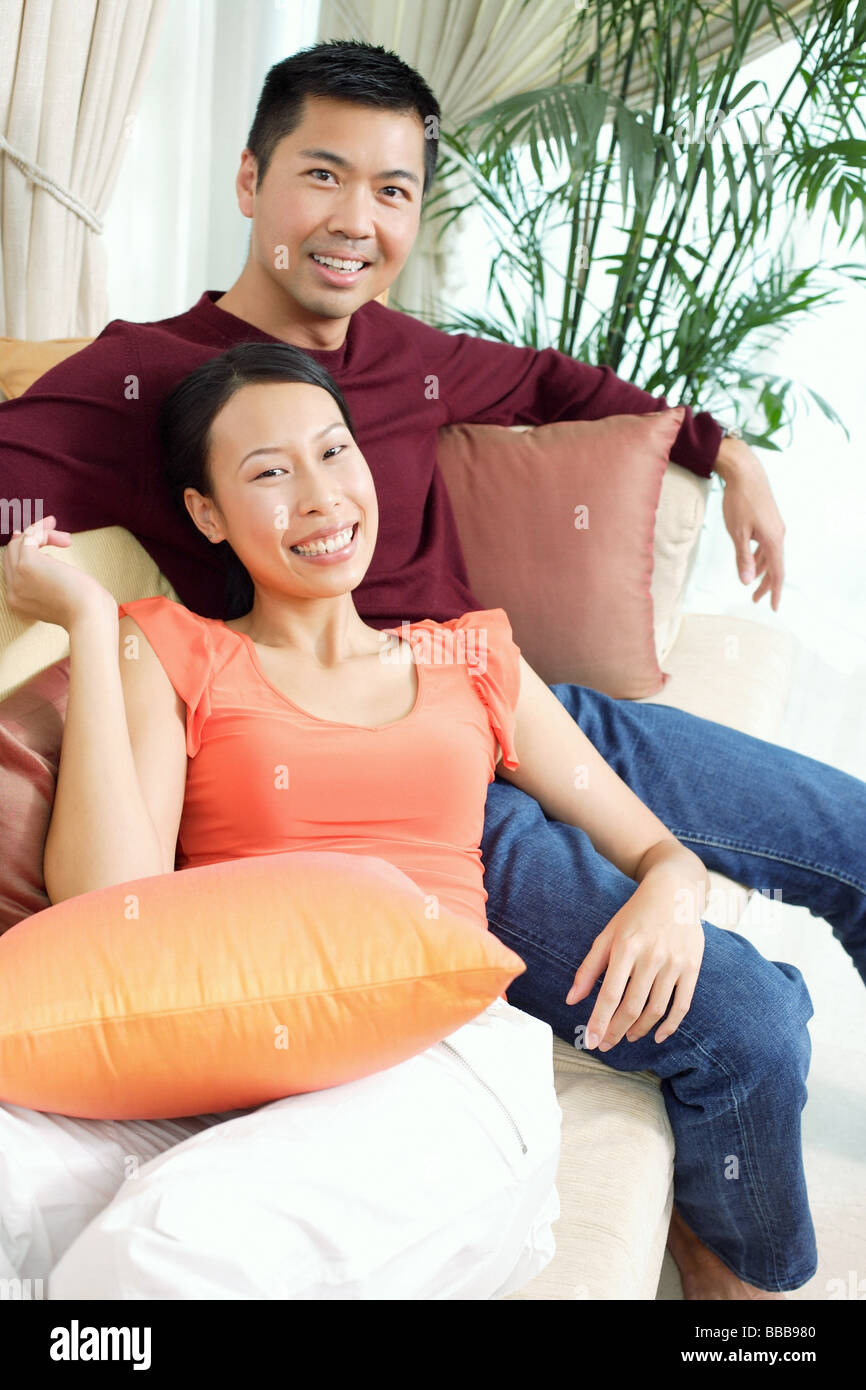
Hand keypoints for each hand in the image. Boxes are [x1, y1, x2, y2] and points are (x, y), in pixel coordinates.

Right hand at [3, 515, 114, 630]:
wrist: (89, 616)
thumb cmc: (86, 609)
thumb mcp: (61, 596)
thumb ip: (48, 582)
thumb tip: (48, 559)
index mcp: (18, 601)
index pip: (12, 568)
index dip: (23, 550)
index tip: (37, 538)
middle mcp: (13, 590)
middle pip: (12, 553)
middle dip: (31, 536)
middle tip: (52, 525)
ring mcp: (17, 577)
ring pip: (19, 542)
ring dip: (43, 533)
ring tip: (66, 539)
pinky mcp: (27, 564)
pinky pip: (30, 537)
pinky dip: (46, 532)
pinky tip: (65, 540)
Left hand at [566, 869, 704, 1048]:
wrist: (674, 892)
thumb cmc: (635, 915)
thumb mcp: (607, 935)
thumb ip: (589, 968)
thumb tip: (571, 1000)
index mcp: (626, 947)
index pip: (610, 994)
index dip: (600, 1021)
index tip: (592, 1040)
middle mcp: (651, 956)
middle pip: (632, 1007)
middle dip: (616, 1031)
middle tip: (606, 1044)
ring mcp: (674, 963)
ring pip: (656, 1010)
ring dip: (639, 1030)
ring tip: (627, 1036)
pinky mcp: (692, 967)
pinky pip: (682, 1005)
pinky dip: (670, 1026)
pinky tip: (657, 1035)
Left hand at [715, 438, 785, 609]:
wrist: (745, 472)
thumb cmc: (739, 501)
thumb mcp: (737, 533)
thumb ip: (743, 558)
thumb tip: (747, 581)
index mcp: (773, 540)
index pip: (777, 573)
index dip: (774, 591)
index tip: (773, 608)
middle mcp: (778, 534)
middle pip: (775, 566)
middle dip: (766, 585)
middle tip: (756, 600)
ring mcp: (774, 527)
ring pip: (770, 555)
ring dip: (762, 570)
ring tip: (751, 584)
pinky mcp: (768, 521)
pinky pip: (767, 545)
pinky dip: (760, 556)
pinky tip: (751, 559)